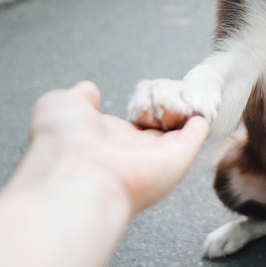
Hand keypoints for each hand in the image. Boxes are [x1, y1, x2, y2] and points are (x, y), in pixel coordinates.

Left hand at [21, 81, 208, 215]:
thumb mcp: (60, 106)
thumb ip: (78, 97)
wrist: (76, 176)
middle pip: (156, 129)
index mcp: (106, 140)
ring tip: (194, 93)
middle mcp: (132, 151)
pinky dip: (201, 123)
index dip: (139, 108)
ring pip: (177, 131)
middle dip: (166, 111)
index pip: (129, 124)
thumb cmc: (63, 144)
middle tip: (174, 94)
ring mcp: (156, 156)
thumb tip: (89, 90)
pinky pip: (194, 137)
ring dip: (185, 112)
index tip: (149, 93)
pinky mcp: (177, 158)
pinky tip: (205, 111)